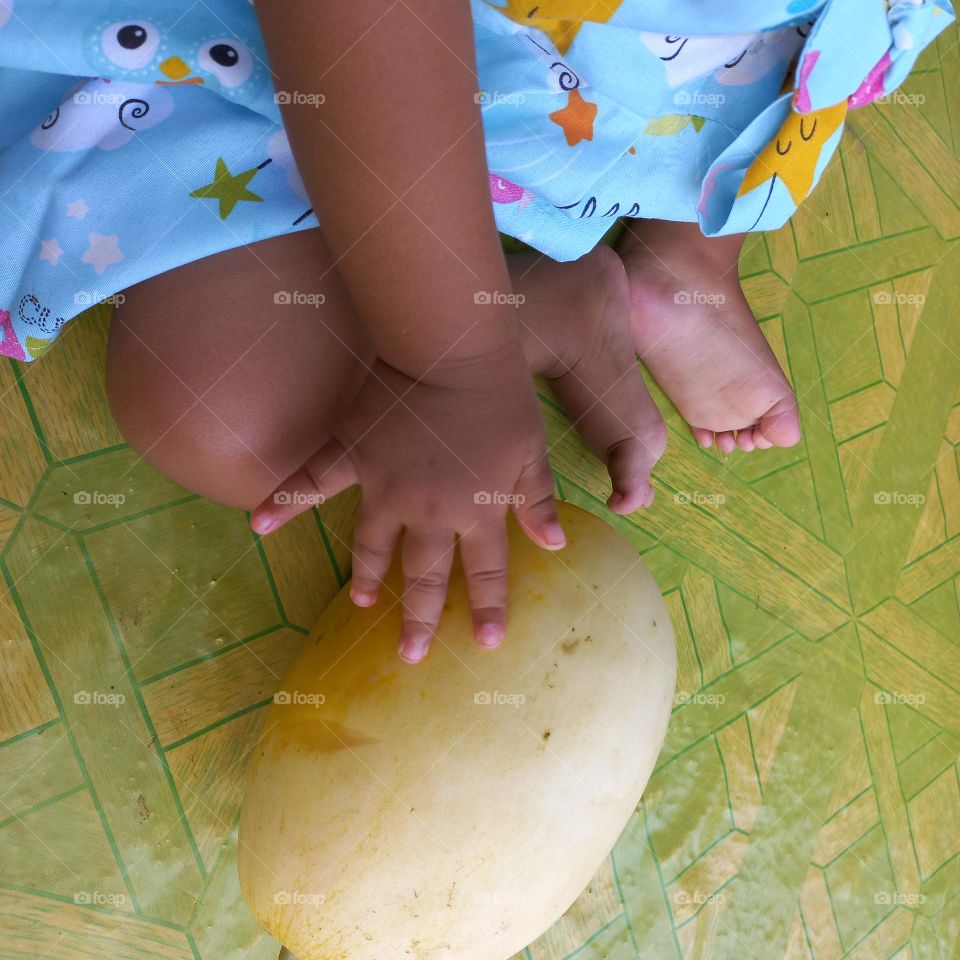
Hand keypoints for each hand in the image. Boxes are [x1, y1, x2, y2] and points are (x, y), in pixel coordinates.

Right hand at [249, 341, 564, 663]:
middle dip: (421, 618)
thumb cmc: (501, 398)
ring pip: (373, 545)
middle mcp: (428, 511)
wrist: (452, 351)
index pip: (485, 571)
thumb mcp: (532, 451)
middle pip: (424, 575)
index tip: (484, 645)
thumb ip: (538, 500)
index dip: (487, 608)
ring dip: (367, 577)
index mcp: (476, 510)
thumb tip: (555, 544)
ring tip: (361, 602)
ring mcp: (384, 487)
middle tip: (410, 655)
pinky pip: (314, 483)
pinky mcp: (354, 454)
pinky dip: (285, 501)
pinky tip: (258, 523)